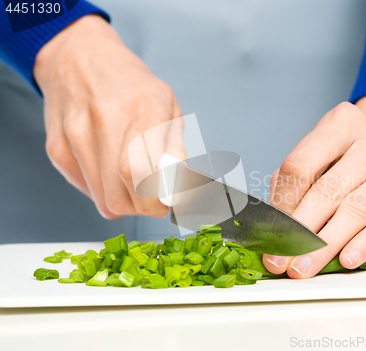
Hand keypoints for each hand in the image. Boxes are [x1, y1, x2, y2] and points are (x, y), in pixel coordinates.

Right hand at [34, 15, 184, 218]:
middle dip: (143, 208)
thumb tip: (179, 191)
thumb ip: (176, 150)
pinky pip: (87, 190)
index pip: (142, 173)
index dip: (155, 199)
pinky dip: (104, 191)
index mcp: (141, 109)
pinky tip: (111, 170)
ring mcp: (75, 136)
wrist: (78, 58)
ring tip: (135, 183)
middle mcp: (104, 122)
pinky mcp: (57, 148)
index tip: (165, 204)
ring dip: (126, 203)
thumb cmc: (130, 85)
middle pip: (121, 195)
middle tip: (153, 198)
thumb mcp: (168, 106)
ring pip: (104, 200)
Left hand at [263, 97, 365, 277]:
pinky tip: (348, 259)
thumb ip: (292, 183)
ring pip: (358, 208)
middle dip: (300, 231)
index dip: (282, 203)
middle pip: (329, 190)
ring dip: (327, 244)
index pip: (300, 165)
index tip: (272, 231)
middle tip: (282, 259)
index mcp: (342, 123)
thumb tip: (269, 222)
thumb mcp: (318, 158)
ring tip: (306, 266)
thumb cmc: (350, 160)